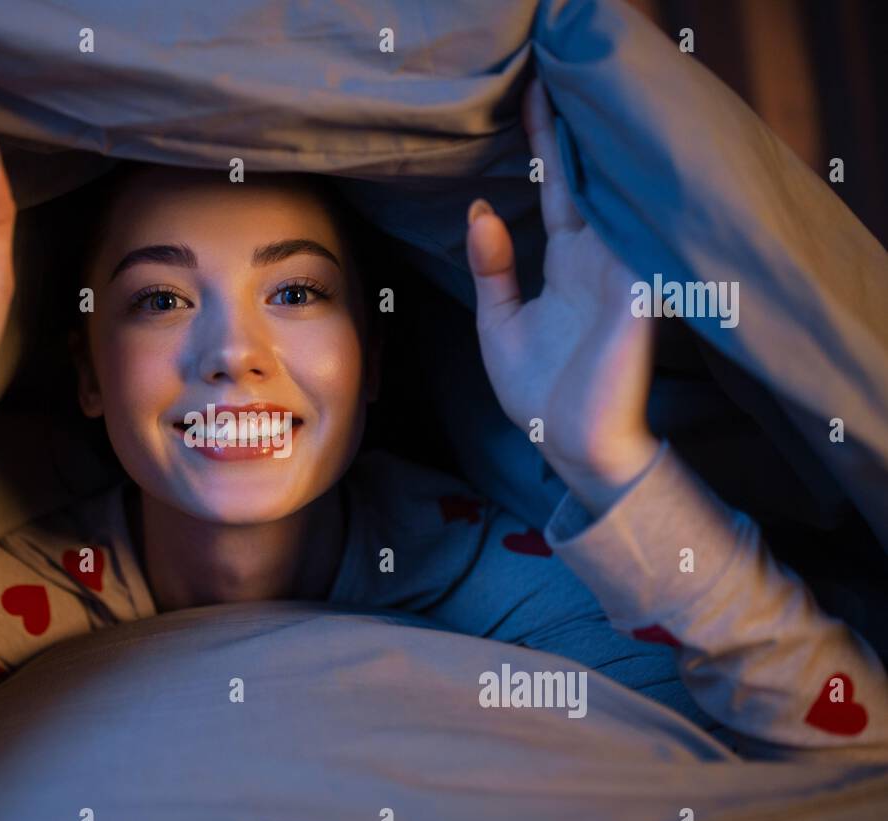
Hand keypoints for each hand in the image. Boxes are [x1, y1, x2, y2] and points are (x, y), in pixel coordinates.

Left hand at [465, 79, 658, 514]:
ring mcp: (624, 273)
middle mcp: (601, 258)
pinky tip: (619, 160)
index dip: (547, 146)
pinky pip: (643, 237)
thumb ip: (491, 268)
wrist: (570, 443)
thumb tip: (479, 211)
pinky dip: (634, 201)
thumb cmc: (537, 390)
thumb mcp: (498, 322)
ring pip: (621, 196)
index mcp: (569, 263)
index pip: (559, 191)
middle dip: (579, 130)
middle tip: (559, 75)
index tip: (532, 97)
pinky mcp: (640, 294)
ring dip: (608, 151)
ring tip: (587, 97)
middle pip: (593, 179)